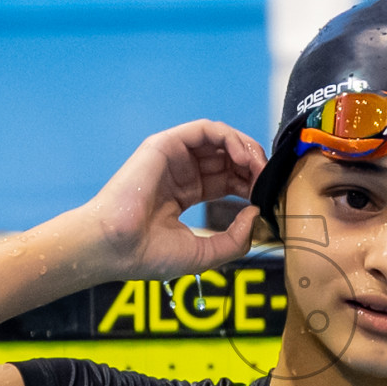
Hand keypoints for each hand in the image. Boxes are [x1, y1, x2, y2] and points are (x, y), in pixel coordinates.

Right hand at [85, 120, 265, 279]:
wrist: (117, 248)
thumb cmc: (149, 255)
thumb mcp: (205, 253)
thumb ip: (236, 239)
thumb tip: (256, 212)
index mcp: (186, 195)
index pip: (228, 180)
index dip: (252, 184)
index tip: (269, 197)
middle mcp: (181, 173)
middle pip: (228, 158)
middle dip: (254, 166)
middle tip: (269, 180)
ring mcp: (173, 158)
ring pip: (220, 139)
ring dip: (246, 149)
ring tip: (259, 168)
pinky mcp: (165, 145)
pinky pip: (205, 129)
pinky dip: (229, 138)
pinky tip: (243, 158)